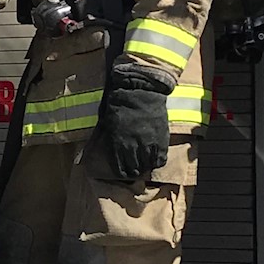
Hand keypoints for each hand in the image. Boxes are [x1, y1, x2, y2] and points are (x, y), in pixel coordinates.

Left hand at [98, 62, 173, 180]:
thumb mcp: (109, 121)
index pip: (120, 167)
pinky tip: (156, 160)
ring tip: (146, 166)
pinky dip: (158, 161)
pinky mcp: (160, 138)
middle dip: (134, 171)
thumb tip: (103, 143)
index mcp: (117, 142)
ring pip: (148, 164)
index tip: (124, 173)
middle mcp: (132, 146)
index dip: (123, 172)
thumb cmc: (120, 102)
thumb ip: (110, 136)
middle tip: (135, 171)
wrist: (139, 90)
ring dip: (146, 166)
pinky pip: (160, 157)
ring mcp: (148, 143)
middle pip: (134, 168)